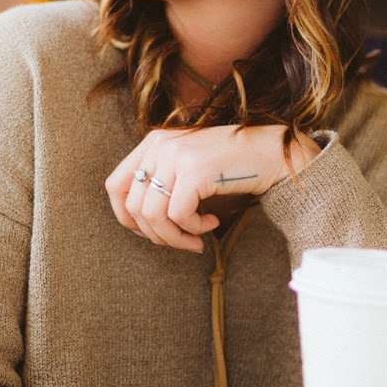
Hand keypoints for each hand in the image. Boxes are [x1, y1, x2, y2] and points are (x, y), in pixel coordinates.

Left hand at [106, 124, 320, 251]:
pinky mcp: (194, 170)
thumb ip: (162, 183)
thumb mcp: (187, 167)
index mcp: (152, 143)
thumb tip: (137, 224)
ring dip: (175, 238)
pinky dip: (194, 229)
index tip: (150, 232)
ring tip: (196, 240)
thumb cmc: (230, 166)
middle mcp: (159, 145)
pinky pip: (178, 216)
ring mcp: (175, 155)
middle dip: (156, 235)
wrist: (271, 152)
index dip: (126, 217)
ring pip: (153, 216)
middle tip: (182, 242)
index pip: (115, 186)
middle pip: (134, 207)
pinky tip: (212, 222)